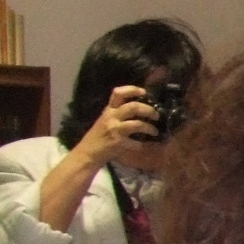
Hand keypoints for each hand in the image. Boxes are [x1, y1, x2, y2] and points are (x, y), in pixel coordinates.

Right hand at [41, 87, 165, 229]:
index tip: (144, 92)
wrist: (87, 153)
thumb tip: (139, 108)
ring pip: (137, 124)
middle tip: (156, 115)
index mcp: (108, 110)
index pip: (118, 93)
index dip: (132, 90)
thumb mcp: (105, 120)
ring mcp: (114, 130)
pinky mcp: (118, 143)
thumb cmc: (98, 137)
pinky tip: (144, 146)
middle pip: (133, 107)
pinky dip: (142, 145)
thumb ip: (118, 113)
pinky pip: (136, 143)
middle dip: (148, 110)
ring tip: (155, 131)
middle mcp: (111, 117)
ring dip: (150, 128)